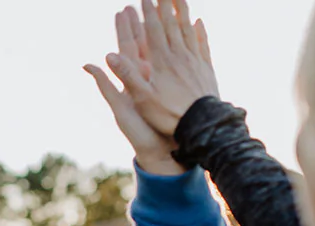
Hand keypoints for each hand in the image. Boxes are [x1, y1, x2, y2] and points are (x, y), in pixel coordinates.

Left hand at [84, 11, 182, 175]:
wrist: (162, 153)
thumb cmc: (139, 134)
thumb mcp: (119, 108)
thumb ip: (106, 85)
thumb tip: (87, 65)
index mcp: (130, 80)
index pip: (126, 49)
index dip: (125, 30)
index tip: (123, 10)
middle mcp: (145, 79)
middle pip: (144, 44)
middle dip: (142, 23)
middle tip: (140, 3)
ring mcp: (162, 83)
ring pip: (163, 50)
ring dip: (162, 31)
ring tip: (163, 11)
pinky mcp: (176, 89)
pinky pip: (180, 62)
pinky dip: (184, 46)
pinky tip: (189, 33)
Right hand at [107, 0, 218, 138]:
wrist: (201, 125)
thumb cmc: (168, 115)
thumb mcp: (142, 98)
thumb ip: (126, 75)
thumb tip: (109, 55)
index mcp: (161, 61)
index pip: (153, 30)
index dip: (148, 12)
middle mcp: (179, 56)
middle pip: (171, 24)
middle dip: (165, 4)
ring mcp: (194, 60)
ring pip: (187, 30)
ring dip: (182, 11)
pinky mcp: (206, 69)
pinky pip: (202, 44)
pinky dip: (200, 31)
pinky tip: (198, 22)